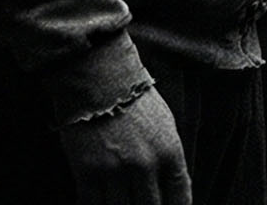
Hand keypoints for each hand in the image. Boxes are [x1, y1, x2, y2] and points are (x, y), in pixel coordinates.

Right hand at [61, 86, 189, 204]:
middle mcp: (145, 165)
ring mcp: (115, 170)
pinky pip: (91, 204)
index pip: (180, 199)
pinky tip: (98, 202)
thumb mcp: (164, 125)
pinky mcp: (86, 171)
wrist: (96, 75)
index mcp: (169, 152)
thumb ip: (169, 160)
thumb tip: (170, 191)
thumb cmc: (132, 97)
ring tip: (123, 201)